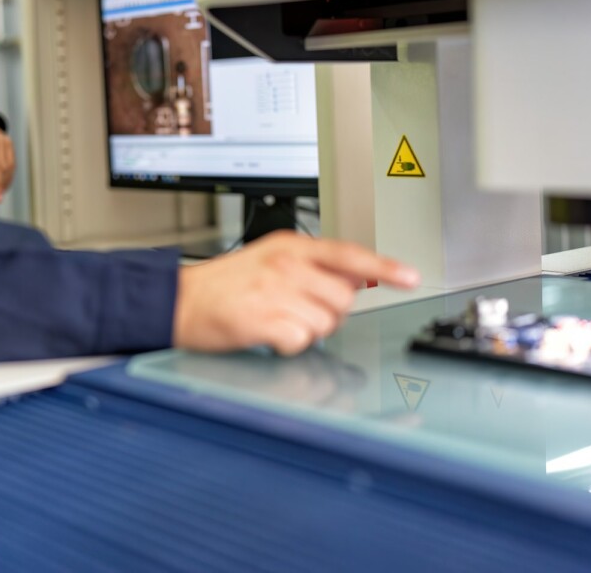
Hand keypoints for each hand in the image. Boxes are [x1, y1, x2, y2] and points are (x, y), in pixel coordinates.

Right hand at [172, 231, 419, 355]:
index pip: (349, 254)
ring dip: (307, 330)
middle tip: (297, 310)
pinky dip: (288, 344)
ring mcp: (275, 291)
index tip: (411, 277)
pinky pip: (300, 340)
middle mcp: (286, 265)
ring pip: (325, 323)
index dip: (384, 267)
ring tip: (278, 319)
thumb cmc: (224, 285)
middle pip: (343, 298)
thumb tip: (355, 279)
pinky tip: (269, 334)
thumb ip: (313, 265)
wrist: (179, 300)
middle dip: (328, 312)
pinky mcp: (262, 319)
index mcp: (291, 246)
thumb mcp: (270, 258)